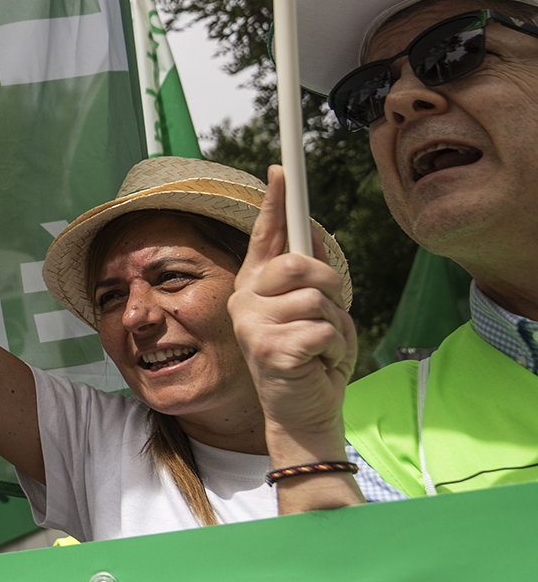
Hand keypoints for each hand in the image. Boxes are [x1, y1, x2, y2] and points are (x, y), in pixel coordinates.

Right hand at [229, 165, 357, 453]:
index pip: (265, 234)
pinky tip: (319, 363)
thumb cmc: (310, 360)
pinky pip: (323, 328)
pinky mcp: (270, 349)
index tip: (282, 168)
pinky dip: (334, 347)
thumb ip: (310, 276)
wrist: (304, 413)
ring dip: (335, 324)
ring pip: (317, 297)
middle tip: (330, 312)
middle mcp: (245, 300)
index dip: (276, 201)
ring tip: (322, 346)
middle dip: (330, 286)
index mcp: (255, 286)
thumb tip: (311, 234)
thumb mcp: (315, 311)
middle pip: (300, 263)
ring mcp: (253, 324)